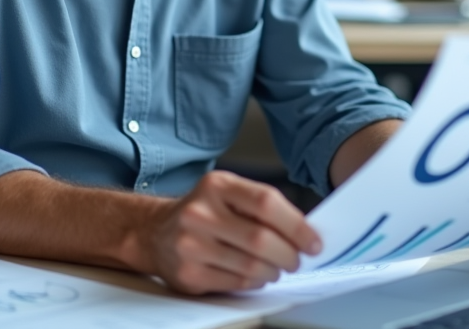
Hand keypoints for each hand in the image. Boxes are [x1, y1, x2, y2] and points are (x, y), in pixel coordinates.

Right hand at [138, 170, 322, 293]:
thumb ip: (261, 205)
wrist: (155, 232)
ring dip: (273, 271)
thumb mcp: (227, 193)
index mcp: (217, 185)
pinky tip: (255, 275)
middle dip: (288, 255)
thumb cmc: (203, 212)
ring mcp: (191, 245)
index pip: (266, 202)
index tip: (314, 242)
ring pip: (251, 266)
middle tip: (296, 260)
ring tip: (275, 268)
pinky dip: (254, 282)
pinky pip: (236, 284)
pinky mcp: (188, 274)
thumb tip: (305, 230)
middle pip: (260, 239)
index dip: (296, 225)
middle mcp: (200, 212)